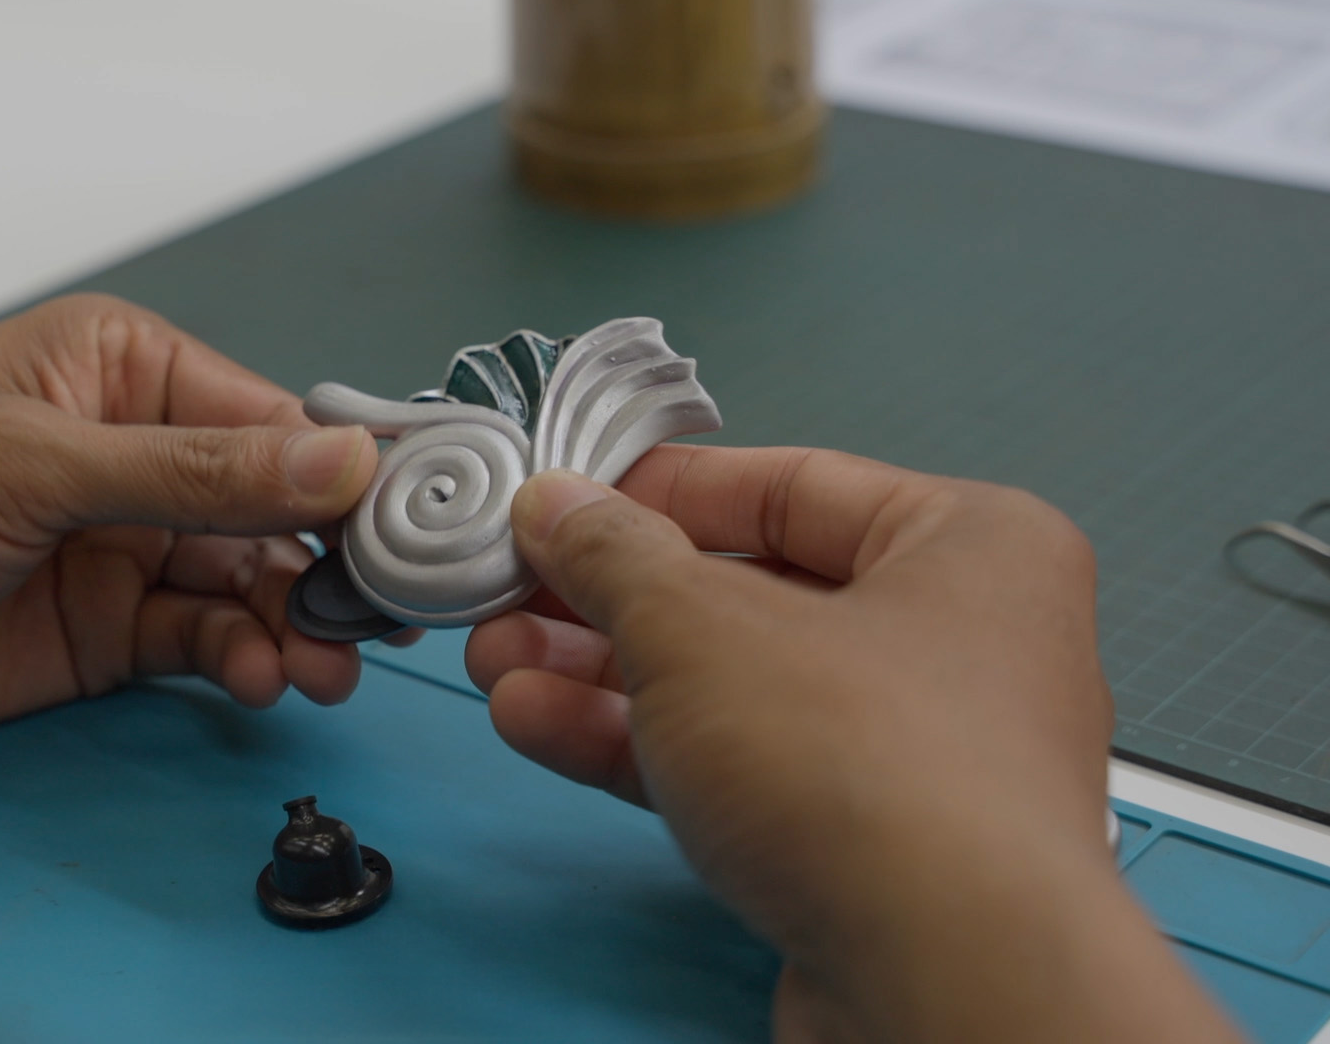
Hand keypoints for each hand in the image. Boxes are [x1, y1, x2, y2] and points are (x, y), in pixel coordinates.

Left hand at [0, 294, 377, 753]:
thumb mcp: (32, 466)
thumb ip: (193, 474)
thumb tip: (342, 460)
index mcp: (119, 370)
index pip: (270, 421)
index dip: (347, 476)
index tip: (414, 530)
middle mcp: (130, 455)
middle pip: (272, 510)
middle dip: (328, 563)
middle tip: (379, 618)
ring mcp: (112, 550)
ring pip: (245, 583)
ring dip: (293, 621)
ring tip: (322, 665)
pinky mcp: (94, 635)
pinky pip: (198, 640)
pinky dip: (240, 658)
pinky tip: (263, 677)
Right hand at [465, 448, 1241, 1042]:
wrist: (943, 984)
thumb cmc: (872, 774)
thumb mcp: (700, 625)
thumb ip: (615, 554)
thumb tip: (561, 506)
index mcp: (969, 545)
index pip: (789, 484)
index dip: (662, 488)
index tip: (568, 496)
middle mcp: (958, 644)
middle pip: (748, 594)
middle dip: (609, 598)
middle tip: (512, 588)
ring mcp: (913, 758)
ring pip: (732, 691)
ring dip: (604, 675)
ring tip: (499, 660)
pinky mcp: (866, 851)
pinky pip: (741, 771)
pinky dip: (642, 746)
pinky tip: (542, 724)